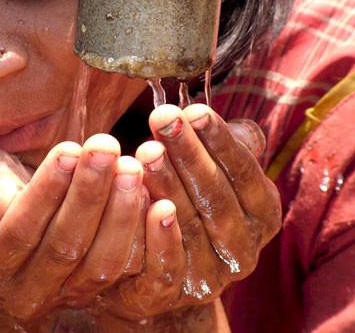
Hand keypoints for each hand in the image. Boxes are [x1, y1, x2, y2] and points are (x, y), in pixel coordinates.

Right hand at [0, 135, 148, 320]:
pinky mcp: (94, 292)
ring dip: (120, 213)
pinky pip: (125, 271)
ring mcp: (63, 298)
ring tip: (131, 168)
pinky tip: (155, 200)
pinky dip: (142, 237)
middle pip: (64, 248)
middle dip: (89, 194)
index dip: (46, 192)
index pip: (18, 232)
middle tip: (107, 148)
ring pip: (99, 264)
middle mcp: (23, 295)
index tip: (70, 150)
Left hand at [93, 104, 280, 320]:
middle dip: (189, 155)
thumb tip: (226, 122)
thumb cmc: (190, 202)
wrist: (160, 266)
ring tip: (146, 151)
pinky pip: (167, 267)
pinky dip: (157, 236)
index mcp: (260, 213)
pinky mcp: (177, 294)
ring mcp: (213, 276)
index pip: (242, 172)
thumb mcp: (214, 173)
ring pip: (192, 227)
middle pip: (216, 197)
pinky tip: (144, 203)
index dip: (219, 140)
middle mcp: (243, 248)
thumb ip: (224, 148)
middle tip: (164, 121)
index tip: (193, 110)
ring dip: (169, 185)